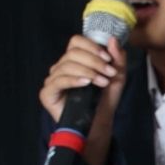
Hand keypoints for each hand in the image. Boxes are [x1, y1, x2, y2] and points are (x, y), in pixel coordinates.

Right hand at [39, 35, 126, 164]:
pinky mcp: (48, 93)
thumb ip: (117, 59)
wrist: (99, 124)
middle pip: (73, 52)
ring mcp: (53, 80)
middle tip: (108, 73)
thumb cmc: (104, 100)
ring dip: (89, 72)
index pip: (76, 42)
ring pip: (67, 65)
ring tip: (102, 82)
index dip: (92, 46)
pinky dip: (74, 80)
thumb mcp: (116, 77)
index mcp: (75, 60)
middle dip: (94, 61)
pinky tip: (87, 83)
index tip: (108, 58)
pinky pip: (59, 81)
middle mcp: (61, 67)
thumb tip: (113, 40)